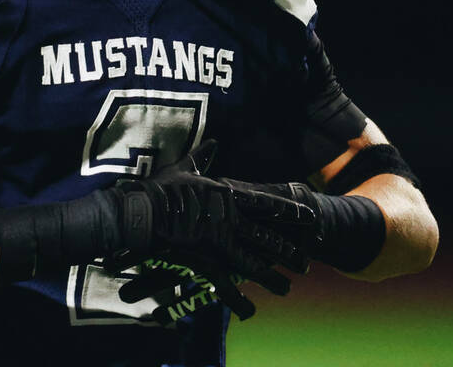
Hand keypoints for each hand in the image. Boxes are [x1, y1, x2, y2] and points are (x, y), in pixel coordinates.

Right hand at [103, 140, 315, 321]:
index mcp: (228, 195)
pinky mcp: (206, 261)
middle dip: (288, 251)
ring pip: (254, 263)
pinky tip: (250, 311)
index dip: (291, 212)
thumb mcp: (184, 168)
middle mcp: (230, 220)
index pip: (268, 204)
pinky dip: (238, 300)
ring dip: (272, 277)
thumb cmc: (160, 189)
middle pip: (267, 238)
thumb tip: (214, 142)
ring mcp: (220, 242)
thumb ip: (203, 157)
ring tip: (289, 287)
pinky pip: (226, 284)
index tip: (310, 217)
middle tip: (306, 261)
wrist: (142, 212)